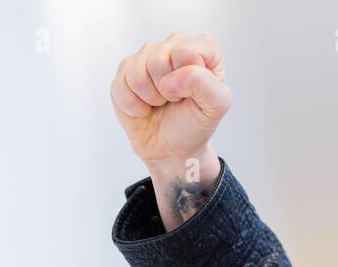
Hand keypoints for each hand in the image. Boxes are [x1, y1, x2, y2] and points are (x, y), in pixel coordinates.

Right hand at [110, 33, 230, 174]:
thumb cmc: (194, 124)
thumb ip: (206, 85)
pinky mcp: (125, 71)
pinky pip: (121, 85)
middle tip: (175, 100)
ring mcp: (147, 56)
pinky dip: (133, 105)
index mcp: (203, 50)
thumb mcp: (215, 107)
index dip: (188, 78)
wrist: (172, 149)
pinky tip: (144, 107)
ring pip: (137, 70)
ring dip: (150, 97)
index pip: (188, 51)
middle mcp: (173, 45)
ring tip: (160, 103)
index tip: (192, 94)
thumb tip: (171, 78)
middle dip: (167, 89)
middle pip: (159, 58)